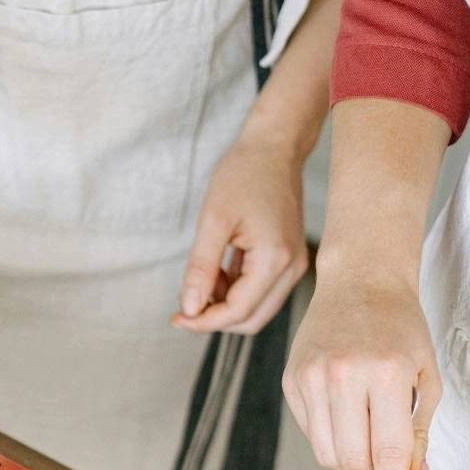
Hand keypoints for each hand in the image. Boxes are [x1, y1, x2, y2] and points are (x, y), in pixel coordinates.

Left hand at [172, 137, 309, 335]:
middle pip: (250, 320)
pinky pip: (261, 292)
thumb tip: (189, 309)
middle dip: (214, 318)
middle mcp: (292, 268)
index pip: (237, 312)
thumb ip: (201, 269)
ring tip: (203, 276)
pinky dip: (235, 291)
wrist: (274, 147)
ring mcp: (294, 265)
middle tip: (182, 305)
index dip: (203, 322)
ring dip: (224, 305)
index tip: (175, 318)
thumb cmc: (243, 175)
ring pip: (256, 310)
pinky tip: (219, 270)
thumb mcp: (213, 221)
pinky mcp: (289, 259)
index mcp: (275, 259)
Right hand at [283, 267, 441, 469]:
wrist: (361, 283)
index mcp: (388, 372)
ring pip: (326, 453)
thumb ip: (418, 436)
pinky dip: (331, 438)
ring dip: (350, 462)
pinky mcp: (292, 380)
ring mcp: (312, 377)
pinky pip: (310, 432)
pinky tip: (346, 415)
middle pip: (351, 460)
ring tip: (367, 440)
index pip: (388, 451)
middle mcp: (345, 374)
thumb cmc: (400, 329)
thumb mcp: (426, 379)